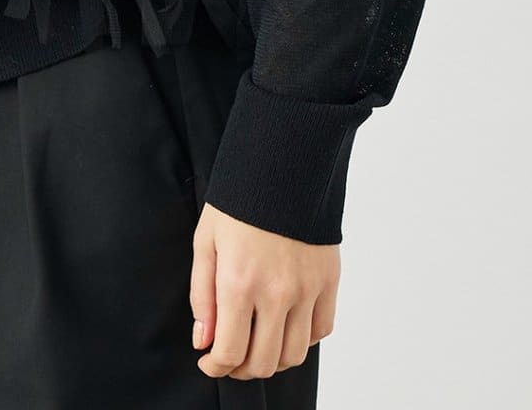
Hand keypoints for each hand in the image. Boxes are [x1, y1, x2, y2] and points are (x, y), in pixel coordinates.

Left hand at [189, 202, 338, 379]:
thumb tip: (204, 341)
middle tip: (231, 356)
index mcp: (239, 282)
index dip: (216, 366)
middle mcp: (276, 293)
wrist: (282, 163)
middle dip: (242, 368)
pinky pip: (321, 331)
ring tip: (258, 342)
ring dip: (273, 358)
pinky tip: (286, 324)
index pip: (230, 352)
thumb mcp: (205, 241)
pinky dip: (303, 338)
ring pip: (294, 355)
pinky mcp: (329, 281)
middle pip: (264, 363)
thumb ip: (202, 296)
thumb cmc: (238, 199)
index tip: (209, 362)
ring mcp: (307, 289)